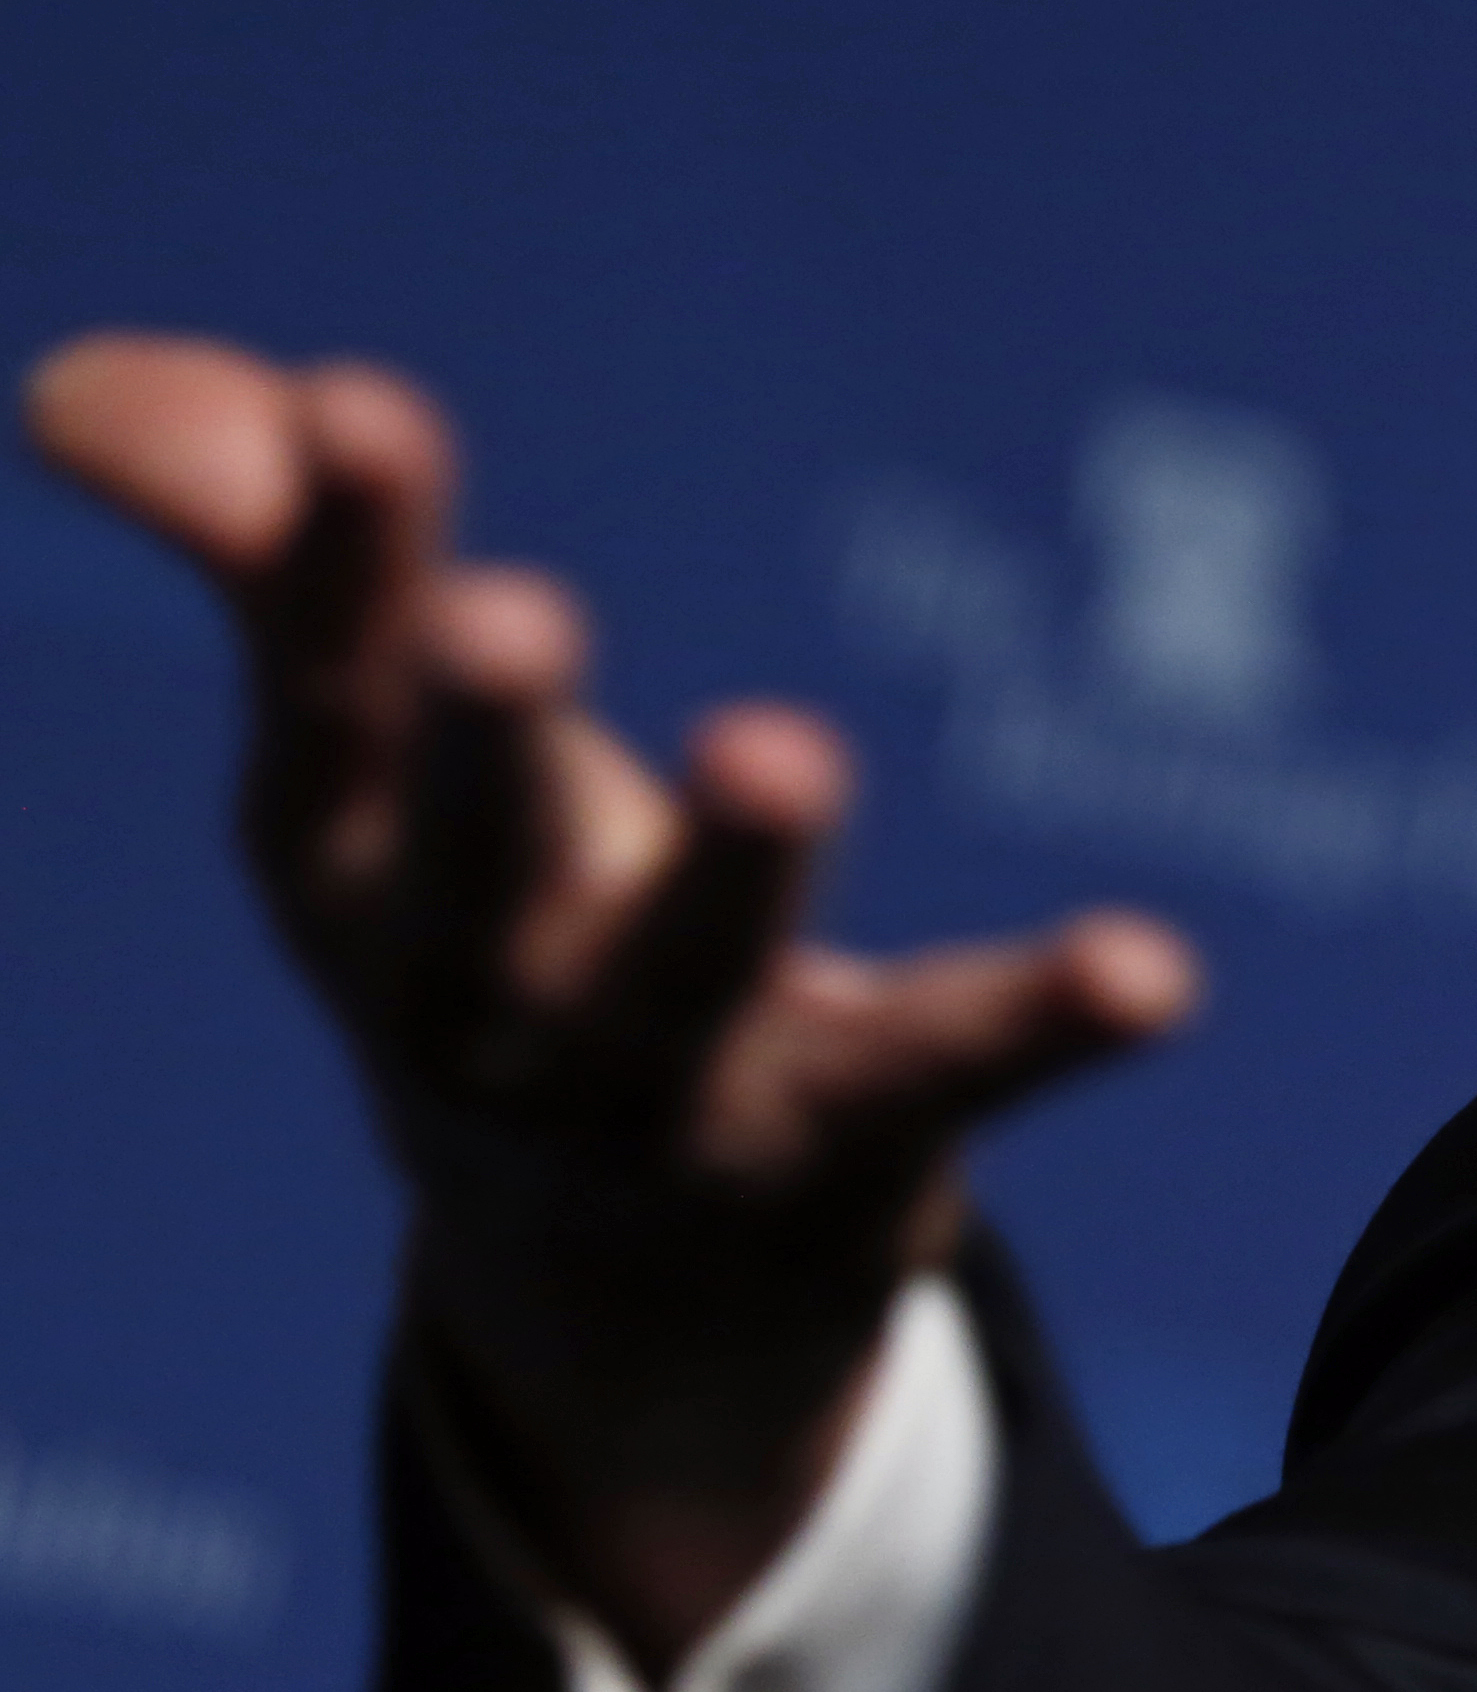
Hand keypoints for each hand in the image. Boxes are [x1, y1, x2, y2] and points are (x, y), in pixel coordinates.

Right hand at [23, 334, 1195, 1673]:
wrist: (614, 1305)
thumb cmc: (489, 938)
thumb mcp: (372, 772)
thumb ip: (277, 559)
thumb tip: (79, 387)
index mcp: (351, 863)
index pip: (331, 693)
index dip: (339, 553)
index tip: (361, 407)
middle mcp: (478, 987)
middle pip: (472, 850)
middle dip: (481, 731)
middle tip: (509, 610)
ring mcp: (662, 1087)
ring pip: (690, 974)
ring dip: (734, 864)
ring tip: (781, 749)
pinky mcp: (848, 1142)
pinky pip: (952, 1073)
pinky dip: (1049, 1020)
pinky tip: (1154, 968)